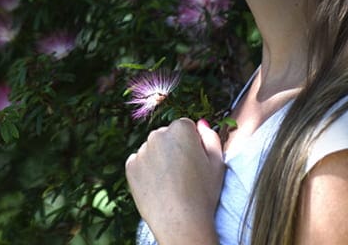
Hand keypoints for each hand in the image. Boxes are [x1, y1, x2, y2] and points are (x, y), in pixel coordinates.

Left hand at [126, 118, 224, 244]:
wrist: (180, 223)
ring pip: (153, 149)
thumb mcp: (217, 163)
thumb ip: (211, 137)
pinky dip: (147, 170)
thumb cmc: (203, 194)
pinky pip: (140, 162)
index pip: (186, 127)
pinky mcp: (130, 166)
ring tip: (171, 183)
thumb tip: (201, 124)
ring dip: (160, 159)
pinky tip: (158, 186)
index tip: (195, 161)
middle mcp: (158, 134)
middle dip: (174, 148)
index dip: (192, 144)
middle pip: (167, 136)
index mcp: (181, 129)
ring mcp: (142, 150)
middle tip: (184, 174)